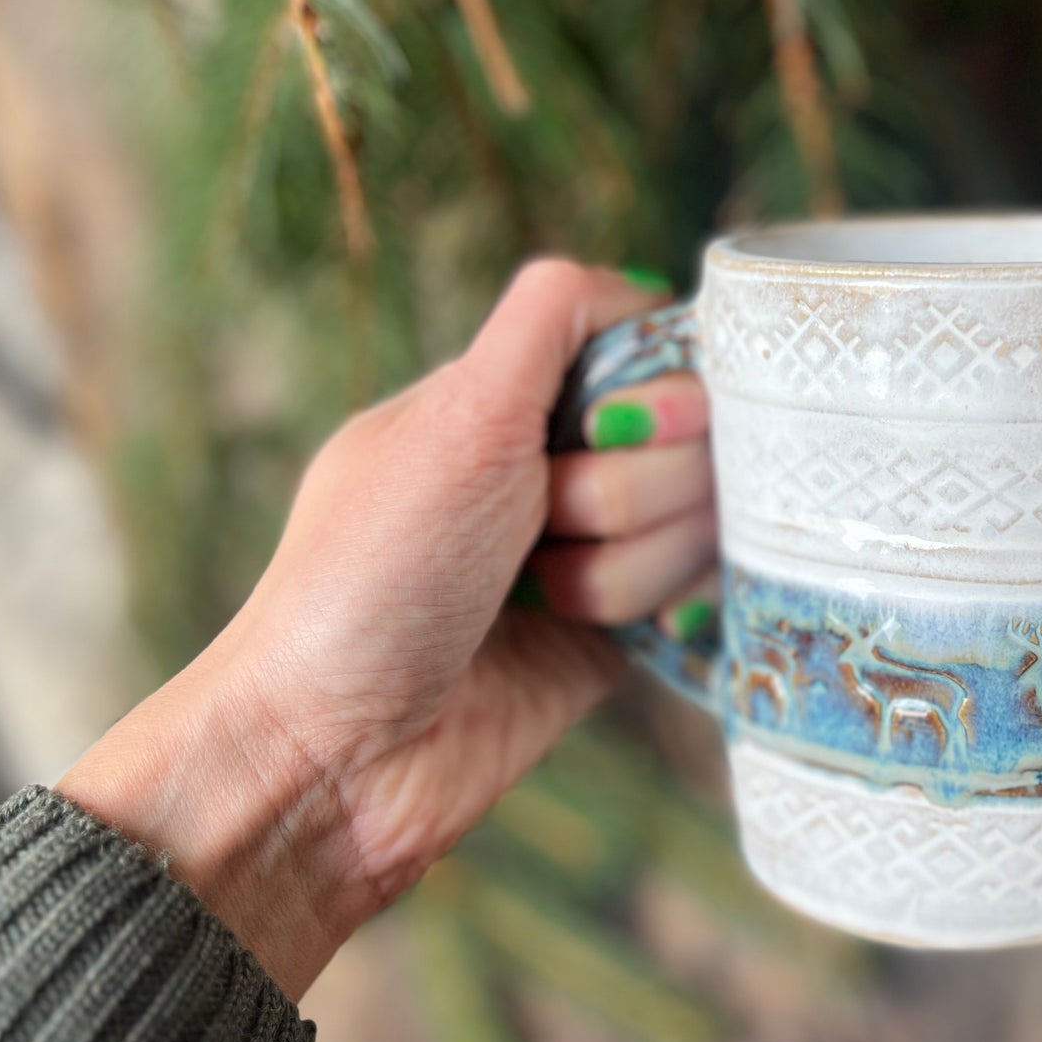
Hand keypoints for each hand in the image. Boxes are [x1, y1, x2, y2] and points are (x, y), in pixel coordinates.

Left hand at [58, 261, 715, 995]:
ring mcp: (591, 551)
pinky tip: (607, 634)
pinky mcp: (621, 636)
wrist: (338, 757)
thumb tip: (644, 284)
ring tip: (539, 601)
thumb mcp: (456, 415)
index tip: (600, 429)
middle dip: (624, 488)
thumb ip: (550, 320)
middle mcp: (554, 465)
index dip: (652, 386)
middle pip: (689, 432)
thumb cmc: (373, 577)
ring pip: (700, 517)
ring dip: (624, 564)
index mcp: (504, 398)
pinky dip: (664, 608)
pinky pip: (703, 593)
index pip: (647, 343)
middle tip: (539, 526)